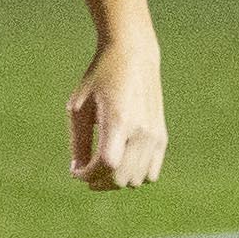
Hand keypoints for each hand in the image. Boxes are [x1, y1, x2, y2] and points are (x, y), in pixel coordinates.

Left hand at [67, 38, 166, 189]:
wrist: (133, 55)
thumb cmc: (100, 78)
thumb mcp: (78, 107)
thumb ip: (79, 142)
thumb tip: (78, 172)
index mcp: (118, 120)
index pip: (106, 164)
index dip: (88, 175)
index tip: (76, 171)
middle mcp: (141, 130)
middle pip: (121, 177)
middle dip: (99, 182)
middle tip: (86, 173)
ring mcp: (155, 134)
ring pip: (136, 180)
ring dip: (115, 181)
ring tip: (101, 168)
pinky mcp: (162, 136)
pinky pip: (151, 173)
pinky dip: (134, 176)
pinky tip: (120, 165)